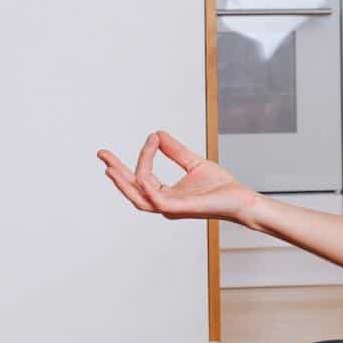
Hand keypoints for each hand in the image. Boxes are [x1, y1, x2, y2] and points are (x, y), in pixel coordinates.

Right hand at [96, 130, 258, 223]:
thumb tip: (157, 134)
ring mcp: (171, 208)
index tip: (151, 137)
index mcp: (166, 195)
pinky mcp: (180, 209)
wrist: (240, 199)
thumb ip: (174, 151)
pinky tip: (139, 174)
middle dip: (115, 173)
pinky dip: (146, 187)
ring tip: (110, 167)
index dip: (140, 157)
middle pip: (132, 190)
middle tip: (102, 155)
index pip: (141, 178)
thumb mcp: (193, 163)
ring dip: (122, 183)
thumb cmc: (220, 186)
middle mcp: (164, 204)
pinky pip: (156, 200)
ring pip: (138, 197)